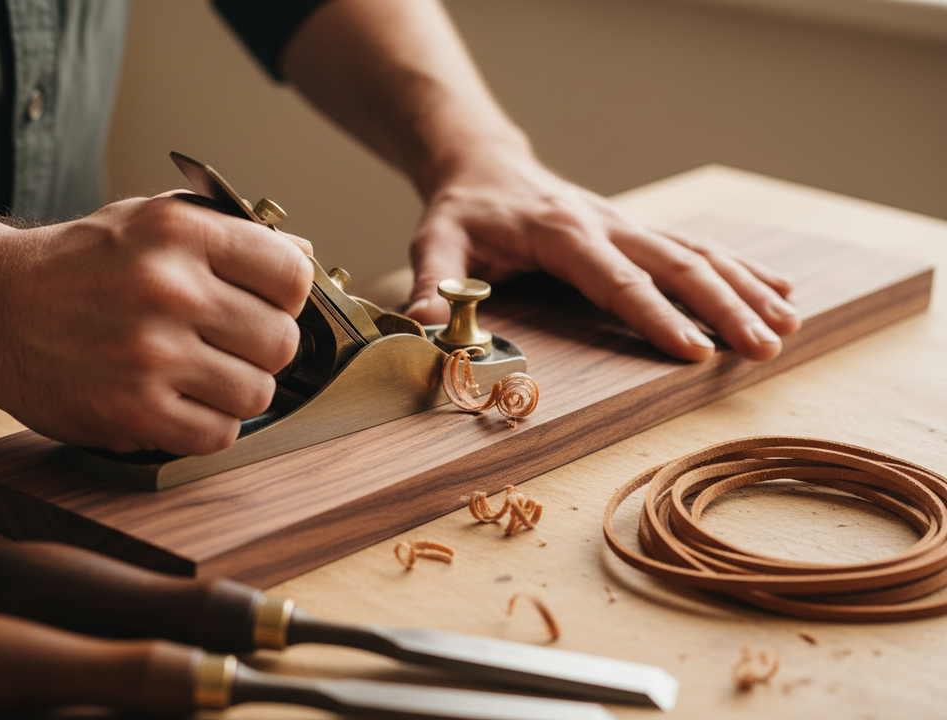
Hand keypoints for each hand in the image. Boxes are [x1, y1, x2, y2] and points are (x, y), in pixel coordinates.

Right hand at [0, 194, 312, 454]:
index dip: (287, 294)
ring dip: (237, 390)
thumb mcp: (151, 222)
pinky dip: (209, 425)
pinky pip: (218, 435)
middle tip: (231, 344)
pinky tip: (182, 403)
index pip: (293, 274)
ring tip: (202, 374)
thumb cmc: (79, 264)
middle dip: (264, 346)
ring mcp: (151, 355)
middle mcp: (170, 291)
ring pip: (259, 393)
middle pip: (282, 341)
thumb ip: (231, 235)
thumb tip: (307, 256)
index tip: (269, 302)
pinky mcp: (134, 411)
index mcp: (180, 234)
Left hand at [404, 150, 799, 361]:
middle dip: (723, 306)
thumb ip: (433, 283)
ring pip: (698, 253)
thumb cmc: (463, 211)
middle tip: (764, 347)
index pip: (616, 279)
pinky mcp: (636, 230)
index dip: (655, 316)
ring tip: (788, 323)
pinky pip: (697, 247)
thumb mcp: (437, 242)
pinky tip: (781, 288)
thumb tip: (425, 328)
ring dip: (745, 287)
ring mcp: (627, 225)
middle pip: (676, 264)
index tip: (694, 351)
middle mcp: (607, 225)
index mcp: (562, 232)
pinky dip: (742, 267)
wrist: (485, 166)